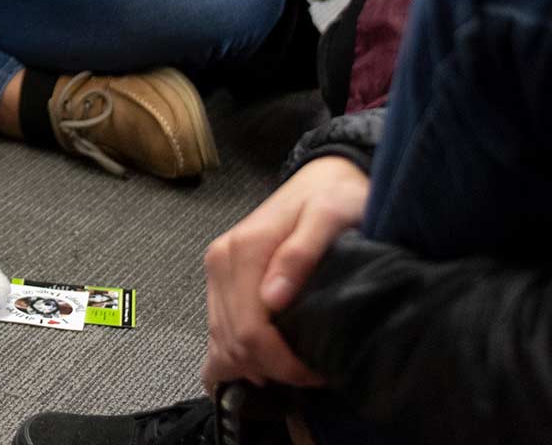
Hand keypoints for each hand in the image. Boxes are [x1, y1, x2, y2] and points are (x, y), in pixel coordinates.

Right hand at [201, 156, 368, 389]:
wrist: (323, 177)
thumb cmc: (335, 198)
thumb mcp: (330, 217)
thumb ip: (300, 253)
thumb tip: (273, 299)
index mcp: (242, 251)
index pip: (250, 331)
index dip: (282, 363)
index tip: (317, 372)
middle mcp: (220, 261)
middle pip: (231, 341)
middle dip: (270, 369)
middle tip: (311, 375)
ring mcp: (216, 270)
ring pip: (220, 340)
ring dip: (252, 366)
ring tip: (292, 370)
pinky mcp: (220, 276)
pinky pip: (216, 329)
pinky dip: (234, 354)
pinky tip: (260, 365)